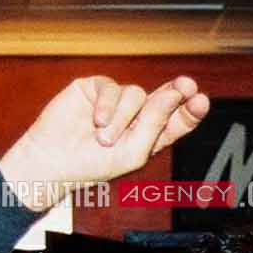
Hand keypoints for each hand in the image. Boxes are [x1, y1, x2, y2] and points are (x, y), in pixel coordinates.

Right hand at [0, 76, 210, 194]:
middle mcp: (136, 116)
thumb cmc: (93, 165)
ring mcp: (116, 102)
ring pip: (136, 93)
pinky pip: (111, 87)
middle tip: (186, 87)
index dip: (190, 110)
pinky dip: (106, 106)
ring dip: (122, 118)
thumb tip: (176, 93)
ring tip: (103, 138)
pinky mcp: (95, 89)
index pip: (176, 120)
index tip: (201, 101)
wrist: (52, 161)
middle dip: (176, 92)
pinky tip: (95, 120)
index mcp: (149, 136)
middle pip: (164, 97)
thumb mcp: (133, 152)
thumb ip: (156, 124)